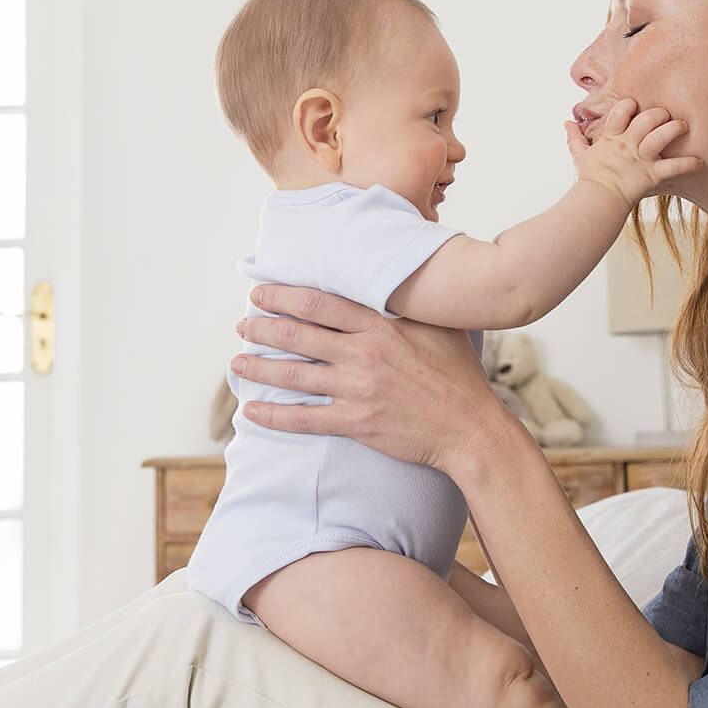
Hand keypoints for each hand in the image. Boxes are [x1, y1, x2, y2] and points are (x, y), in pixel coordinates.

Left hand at [230, 284, 518, 472]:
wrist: (470, 427)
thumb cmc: (458, 375)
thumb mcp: (437, 327)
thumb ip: (406, 306)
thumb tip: (389, 281)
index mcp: (380, 326)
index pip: (319, 303)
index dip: (283, 295)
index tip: (261, 292)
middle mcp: (363, 354)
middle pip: (298, 335)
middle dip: (262, 328)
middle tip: (242, 325)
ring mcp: (357, 389)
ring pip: (294, 375)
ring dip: (259, 368)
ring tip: (236, 363)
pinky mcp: (356, 422)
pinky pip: (303, 418)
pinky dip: (273, 414)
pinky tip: (251, 411)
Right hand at [564, 98, 701, 206]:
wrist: (596, 201)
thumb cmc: (588, 179)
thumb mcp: (579, 154)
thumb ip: (575, 137)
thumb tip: (567, 122)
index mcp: (612, 138)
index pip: (621, 112)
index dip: (629, 105)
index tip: (634, 104)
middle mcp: (628, 145)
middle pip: (647, 119)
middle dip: (659, 114)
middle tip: (665, 115)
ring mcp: (641, 159)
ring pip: (662, 136)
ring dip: (675, 128)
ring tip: (683, 125)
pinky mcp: (652, 175)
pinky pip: (674, 167)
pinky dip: (688, 164)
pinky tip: (699, 161)